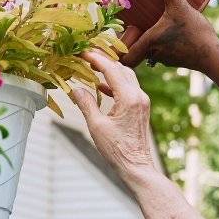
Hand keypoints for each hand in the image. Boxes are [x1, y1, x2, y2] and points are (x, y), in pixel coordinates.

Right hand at [70, 49, 160, 185]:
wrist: (136, 166)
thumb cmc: (116, 150)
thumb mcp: (96, 126)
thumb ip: (86, 104)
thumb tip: (76, 89)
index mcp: (129, 98)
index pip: (112, 70)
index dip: (96, 59)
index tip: (83, 52)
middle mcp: (139, 96)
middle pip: (121, 69)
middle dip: (104, 60)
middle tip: (86, 55)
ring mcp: (142, 101)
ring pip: (126, 77)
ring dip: (110, 70)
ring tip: (91, 67)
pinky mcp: (141, 108)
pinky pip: (128, 88)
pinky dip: (114, 83)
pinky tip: (101, 86)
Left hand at [120, 0, 218, 70]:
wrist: (214, 56)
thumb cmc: (194, 34)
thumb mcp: (180, 6)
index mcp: (149, 43)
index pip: (125, 57)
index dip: (118, 50)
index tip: (120, 35)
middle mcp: (154, 54)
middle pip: (135, 52)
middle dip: (133, 39)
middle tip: (134, 24)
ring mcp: (166, 59)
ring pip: (150, 52)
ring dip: (148, 40)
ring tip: (152, 24)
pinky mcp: (178, 59)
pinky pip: (164, 52)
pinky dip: (163, 43)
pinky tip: (170, 31)